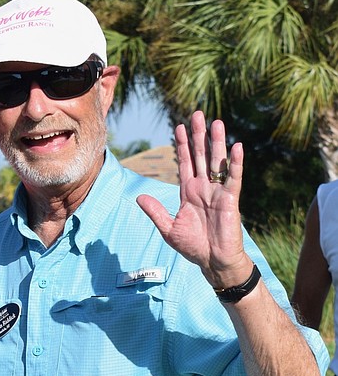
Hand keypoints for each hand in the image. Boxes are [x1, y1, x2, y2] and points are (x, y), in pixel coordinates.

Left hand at [136, 111, 251, 288]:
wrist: (212, 261)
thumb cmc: (193, 246)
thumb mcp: (168, 228)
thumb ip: (155, 211)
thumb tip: (139, 196)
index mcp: (188, 192)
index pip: (184, 162)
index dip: (181, 145)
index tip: (178, 127)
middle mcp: (203, 187)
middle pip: (200, 155)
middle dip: (198, 135)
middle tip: (197, 114)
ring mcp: (218, 191)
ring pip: (216, 161)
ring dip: (216, 142)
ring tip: (216, 122)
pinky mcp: (230, 199)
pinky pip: (233, 178)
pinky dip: (235, 163)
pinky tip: (236, 146)